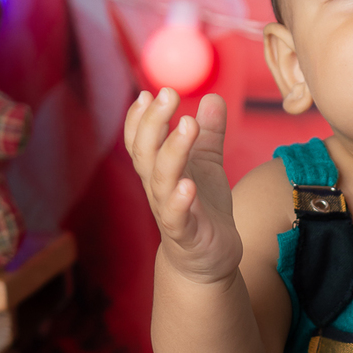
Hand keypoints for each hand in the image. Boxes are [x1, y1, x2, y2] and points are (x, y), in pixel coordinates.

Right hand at [124, 88, 242, 284]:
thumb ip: (210, 134)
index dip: (140, 117)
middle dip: (153, 121)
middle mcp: (157, 188)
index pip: (140, 140)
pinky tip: (188, 184)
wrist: (209, 260)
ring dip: (172, 150)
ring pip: (161, 179)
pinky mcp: (186, 234)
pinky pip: (177, 216)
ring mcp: (169, 211)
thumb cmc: (204, 209)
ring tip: (187, 124)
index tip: (148, 92)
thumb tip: (212, 97)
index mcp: (160, 169)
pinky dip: (180, 200)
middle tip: (167, 93)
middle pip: (145, 152)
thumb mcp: (209, 166)